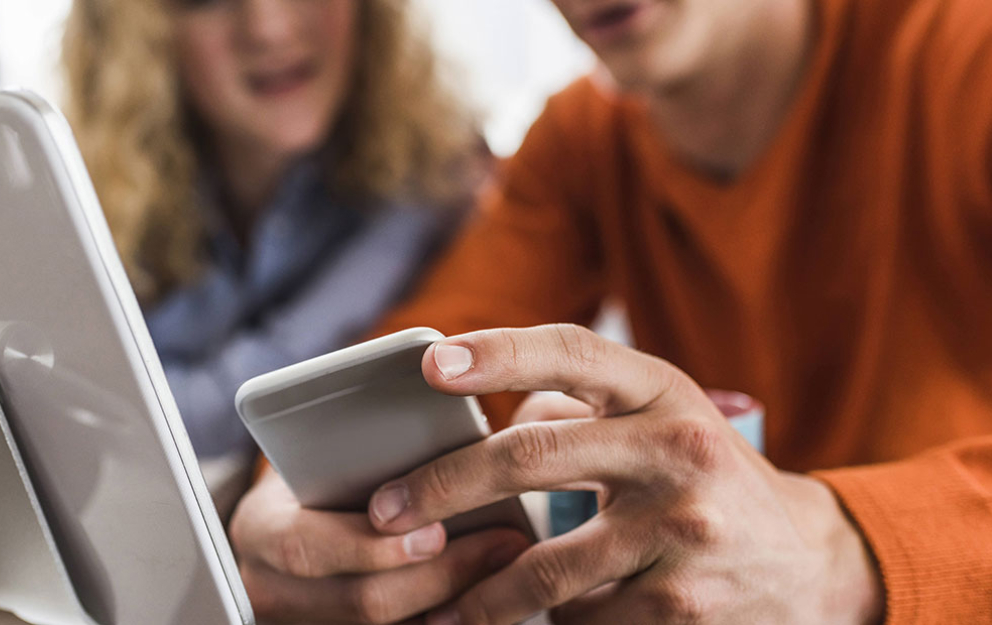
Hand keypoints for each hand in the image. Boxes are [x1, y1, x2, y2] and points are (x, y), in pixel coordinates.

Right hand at [229, 469, 529, 623]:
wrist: (288, 525)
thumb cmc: (312, 475)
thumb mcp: (317, 456)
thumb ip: (359, 450)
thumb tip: (441, 435)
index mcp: (260, 530)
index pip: (307, 548)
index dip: (374, 547)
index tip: (436, 529)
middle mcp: (271, 587)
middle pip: (362, 601)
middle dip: (441, 575)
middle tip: (501, 542)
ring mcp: (304, 622)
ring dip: (457, 599)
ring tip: (509, 559)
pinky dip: (447, 616)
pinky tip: (491, 589)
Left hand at [367, 324, 884, 624]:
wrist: (804, 559)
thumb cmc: (697, 472)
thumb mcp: (655, 416)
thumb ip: (576, 406)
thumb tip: (475, 417)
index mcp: (662, 389)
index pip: (572, 352)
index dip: (498, 353)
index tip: (430, 364)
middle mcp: (676, 448)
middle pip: (533, 456)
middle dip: (444, 486)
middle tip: (385, 510)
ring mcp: (684, 529)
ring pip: (545, 566)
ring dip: (478, 592)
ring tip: (436, 605)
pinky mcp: (684, 605)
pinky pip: (582, 619)